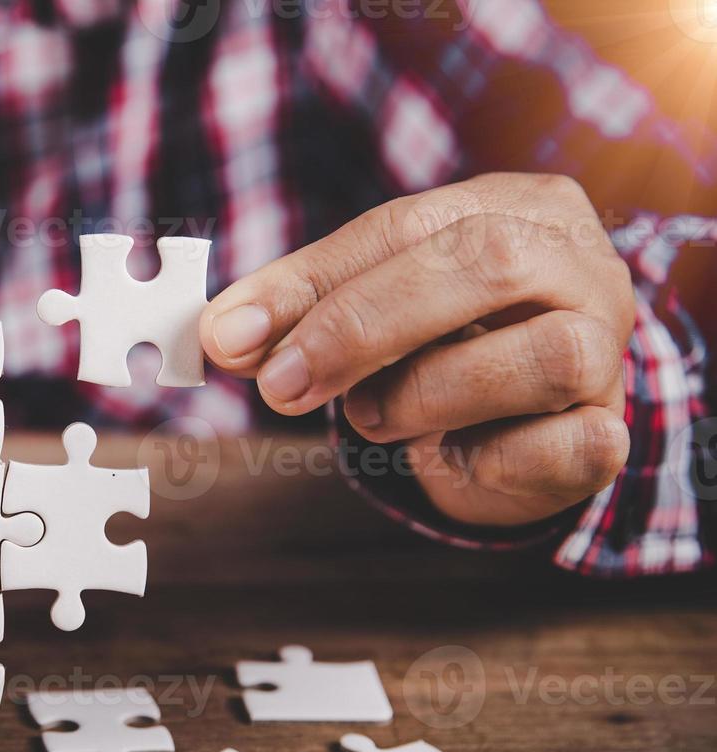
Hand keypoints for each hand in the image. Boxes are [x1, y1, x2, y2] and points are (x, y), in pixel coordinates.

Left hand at [199, 173, 633, 527]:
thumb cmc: (438, 347)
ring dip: (431, 393)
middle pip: (486, 263)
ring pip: (545, 356)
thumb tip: (225, 336)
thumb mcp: (368, 313)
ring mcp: (608, 349)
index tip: (229, 335)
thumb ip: (301, 316)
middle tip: (282, 385)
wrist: (524, 423)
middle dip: (364, 326)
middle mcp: (578, 265)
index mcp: (514, 207)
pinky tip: (449, 455)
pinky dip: (487, 459)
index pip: (403, 225)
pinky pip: (563, 446)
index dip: (310, 281)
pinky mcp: (611, 434)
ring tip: (372, 417)